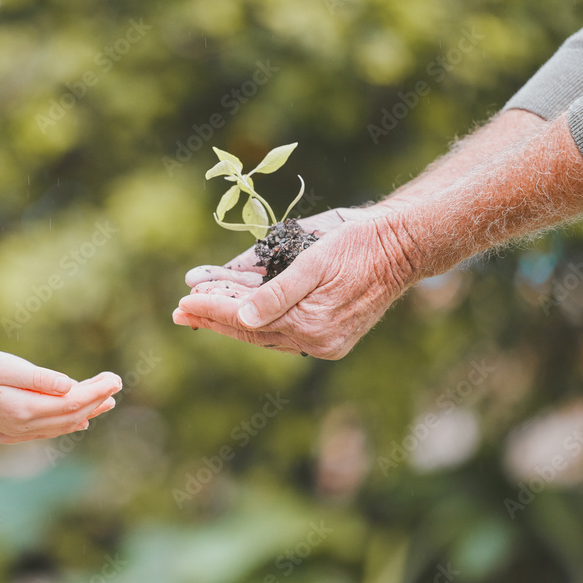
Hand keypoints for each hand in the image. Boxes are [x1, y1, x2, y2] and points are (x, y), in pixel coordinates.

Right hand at [0, 347, 121, 443]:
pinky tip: (80, 418)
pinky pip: (47, 431)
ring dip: (86, 412)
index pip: (71, 403)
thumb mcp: (4, 365)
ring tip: (107, 400)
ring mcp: (16, 433)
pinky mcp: (10, 433)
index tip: (115, 379)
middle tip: (116, 383)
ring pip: (61, 426)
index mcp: (22, 409)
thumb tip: (70, 385)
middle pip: (70, 416)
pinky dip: (67, 423)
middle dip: (96, 400)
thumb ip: (38, 378)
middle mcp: (22, 427)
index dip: (96, 391)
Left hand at [173, 216, 416, 358]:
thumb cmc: (359, 244)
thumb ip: (278, 292)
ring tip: (196, 308)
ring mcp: (322, 338)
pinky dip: (255, 314)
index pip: (248, 320)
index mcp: (312, 324)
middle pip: (252, 330)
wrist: (402, 246)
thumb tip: (244, 317)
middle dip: (213, 317)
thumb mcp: (314, 260)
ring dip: (229, 316)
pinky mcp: (327, 332)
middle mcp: (315, 338)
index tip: (184, 301)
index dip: (213, 309)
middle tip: (179, 311)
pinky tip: (232, 306)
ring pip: (264, 329)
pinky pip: (280, 325)